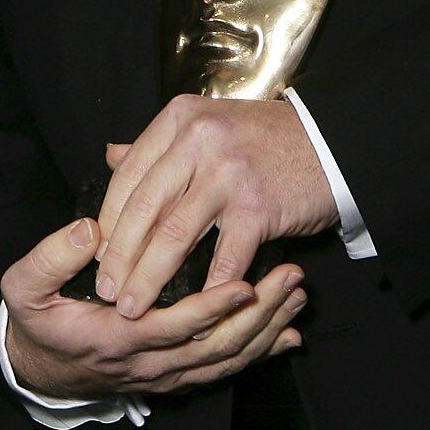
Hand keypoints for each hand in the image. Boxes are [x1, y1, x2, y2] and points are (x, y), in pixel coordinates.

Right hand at [1, 218, 306, 401]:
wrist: (38, 369)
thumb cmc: (36, 320)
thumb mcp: (24, 287)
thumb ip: (50, 258)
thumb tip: (88, 230)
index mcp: (115, 338)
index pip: (171, 327)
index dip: (209, 309)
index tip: (244, 284)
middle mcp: (148, 363)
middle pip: (214, 348)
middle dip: (258, 317)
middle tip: (292, 281)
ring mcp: (165, 374)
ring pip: (225, 360)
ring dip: (266, 331)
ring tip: (298, 297)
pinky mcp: (175, 377)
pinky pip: (223, 370)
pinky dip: (258, 355)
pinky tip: (289, 336)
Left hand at [92, 95, 337, 317]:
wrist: (333, 143)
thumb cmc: (266, 140)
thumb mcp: (208, 125)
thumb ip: (161, 144)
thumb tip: (111, 156)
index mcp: (180, 120)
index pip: (127, 176)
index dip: (107, 222)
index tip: (95, 255)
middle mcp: (199, 141)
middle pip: (143, 209)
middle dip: (119, 257)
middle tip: (106, 291)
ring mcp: (229, 173)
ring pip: (173, 236)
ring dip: (149, 279)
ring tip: (134, 307)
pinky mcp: (258, 206)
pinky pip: (224, 257)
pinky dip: (208, 288)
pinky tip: (194, 309)